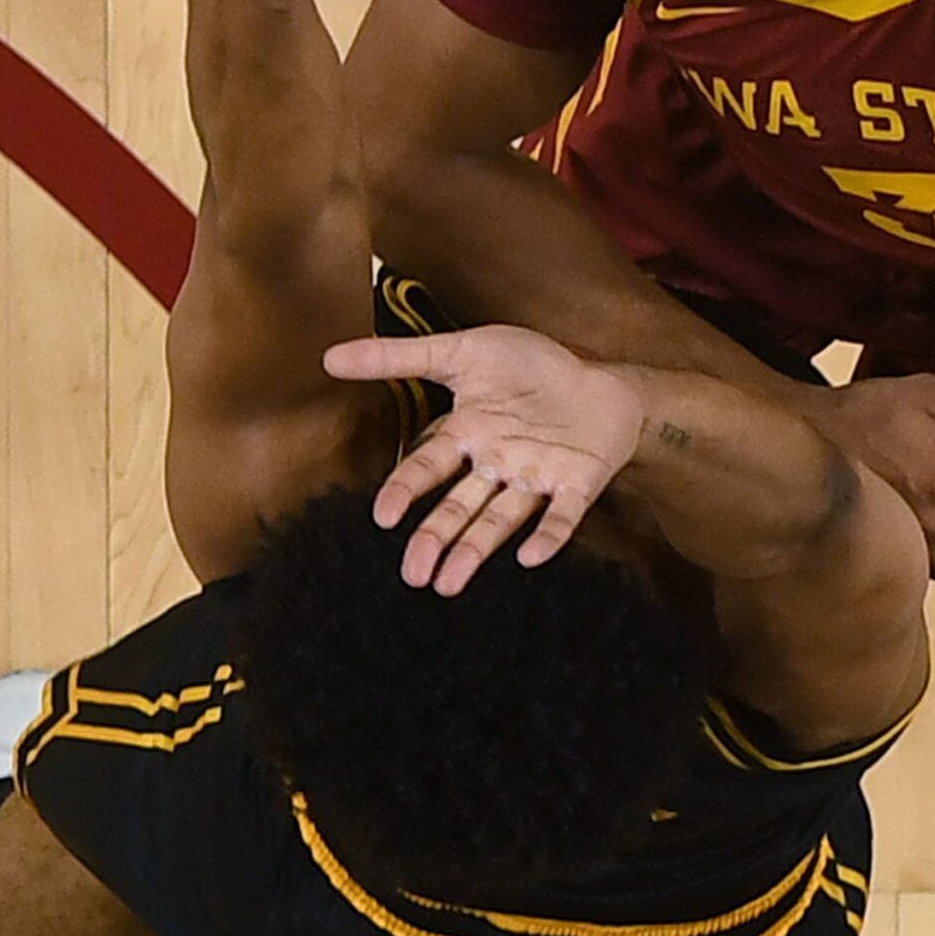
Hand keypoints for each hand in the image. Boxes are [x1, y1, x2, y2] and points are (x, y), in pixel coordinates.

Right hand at [321, 326, 645, 595]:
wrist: (605, 378)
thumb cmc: (534, 366)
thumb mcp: (464, 353)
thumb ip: (400, 358)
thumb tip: (329, 357)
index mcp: (467, 436)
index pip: (427, 468)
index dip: (405, 491)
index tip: (383, 517)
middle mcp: (496, 466)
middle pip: (459, 508)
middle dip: (436, 539)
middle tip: (414, 574)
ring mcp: (536, 479)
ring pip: (500, 520)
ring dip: (477, 550)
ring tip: (450, 583)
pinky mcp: (576, 486)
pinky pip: (561, 516)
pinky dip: (548, 535)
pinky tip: (530, 557)